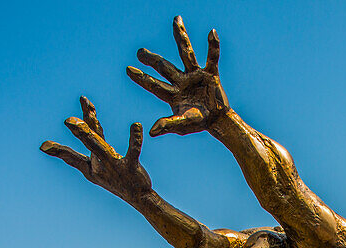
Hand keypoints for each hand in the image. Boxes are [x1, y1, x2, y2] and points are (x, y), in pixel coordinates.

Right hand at [41, 96, 152, 202]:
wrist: (137, 196)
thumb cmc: (113, 180)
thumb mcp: (89, 170)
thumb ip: (71, 157)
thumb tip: (45, 147)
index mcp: (91, 164)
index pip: (72, 155)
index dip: (58, 151)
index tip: (43, 146)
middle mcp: (100, 164)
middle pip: (88, 144)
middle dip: (79, 131)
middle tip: (68, 120)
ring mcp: (115, 165)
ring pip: (102, 147)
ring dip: (96, 134)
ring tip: (91, 116)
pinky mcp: (131, 166)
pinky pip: (133, 150)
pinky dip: (134, 138)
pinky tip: (136, 125)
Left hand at [127, 16, 228, 136]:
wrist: (217, 120)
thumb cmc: (197, 123)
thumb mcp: (182, 125)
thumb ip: (168, 125)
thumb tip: (151, 131)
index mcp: (172, 94)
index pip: (153, 85)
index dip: (141, 77)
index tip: (128, 69)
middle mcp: (180, 81)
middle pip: (164, 67)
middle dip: (152, 60)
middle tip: (139, 51)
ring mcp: (194, 75)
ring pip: (185, 53)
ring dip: (180, 36)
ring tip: (175, 19)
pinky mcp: (210, 73)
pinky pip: (212, 57)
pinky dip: (212, 46)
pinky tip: (211, 32)